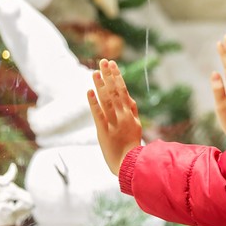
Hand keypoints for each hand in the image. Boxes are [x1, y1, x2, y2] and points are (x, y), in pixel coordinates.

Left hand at [87, 59, 142, 175]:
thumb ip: (132, 110)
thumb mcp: (136, 126)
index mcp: (131, 114)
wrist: (129, 164)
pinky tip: (89, 91)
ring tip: (94, 72)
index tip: (111, 64)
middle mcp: (123, 116)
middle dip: (108, 75)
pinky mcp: (104, 132)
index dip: (117, 76)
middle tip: (103, 61)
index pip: (123, 91)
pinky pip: (98, 115)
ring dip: (100, 85)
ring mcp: (114, 123)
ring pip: (106, 100)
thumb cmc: (132, 146)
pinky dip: (94, 102)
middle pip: (115, 92)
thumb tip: (129, 97)